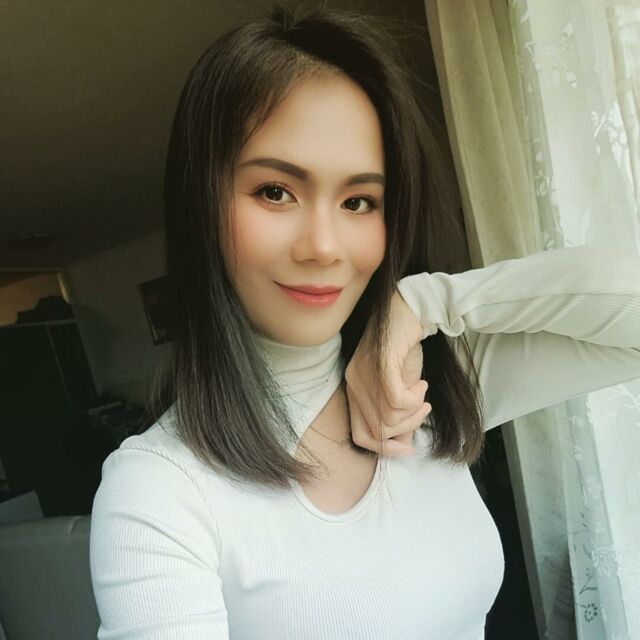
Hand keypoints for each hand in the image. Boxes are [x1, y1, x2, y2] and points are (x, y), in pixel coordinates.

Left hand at [344, 290, 433, 457]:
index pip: (360, 436)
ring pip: (388, 417)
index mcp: (354, 390)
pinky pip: (395, 400)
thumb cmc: (404, 347)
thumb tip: (403, 444)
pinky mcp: (379, 364)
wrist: (409, 310)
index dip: (385, 449)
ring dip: (414, 410)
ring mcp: (363, 374)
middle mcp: (353, 384)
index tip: (408, 447)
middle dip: (406, 428)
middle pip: (377, 431)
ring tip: (422, 392)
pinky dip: (413, 399)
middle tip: (423, 409)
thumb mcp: (402, 388)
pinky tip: (421, 384)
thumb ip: (400, 415)